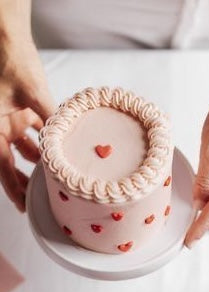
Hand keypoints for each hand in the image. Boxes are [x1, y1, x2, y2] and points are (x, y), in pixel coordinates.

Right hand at [0, 37, 54, 210]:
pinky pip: (33, 130)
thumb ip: (50, 120)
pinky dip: (44, 140)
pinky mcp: (20, 109)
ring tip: (54, 176)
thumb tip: (69, 143)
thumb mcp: (34, 95)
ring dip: (38, 161)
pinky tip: (59, 149)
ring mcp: (9, 118)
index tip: (25, 206)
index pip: (3, 167)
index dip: (14, 189)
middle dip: (26, 179)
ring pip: (23, 148)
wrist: (7, 35)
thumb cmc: (12, 60)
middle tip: (41, 196)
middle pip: (11, 163)